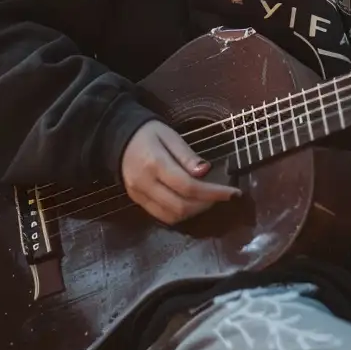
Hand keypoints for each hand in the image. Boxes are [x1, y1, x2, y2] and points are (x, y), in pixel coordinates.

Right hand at [119, 117, 240, 224]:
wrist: (117, 140)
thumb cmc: (148, 133)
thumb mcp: (170, 135)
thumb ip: (187, 155)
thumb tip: (206, 172)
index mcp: (155, 164)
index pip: (189, 186)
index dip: (213, 193)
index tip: (233, 192)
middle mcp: (145, 185)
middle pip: (180, 206)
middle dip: (206, 204)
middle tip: (221, 195)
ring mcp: (139, 197)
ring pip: (171, 216)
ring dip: (194, 212)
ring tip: (208, 199)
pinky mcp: (137, 202)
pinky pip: (161, 216)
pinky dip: (180, 214)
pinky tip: (191, 203)